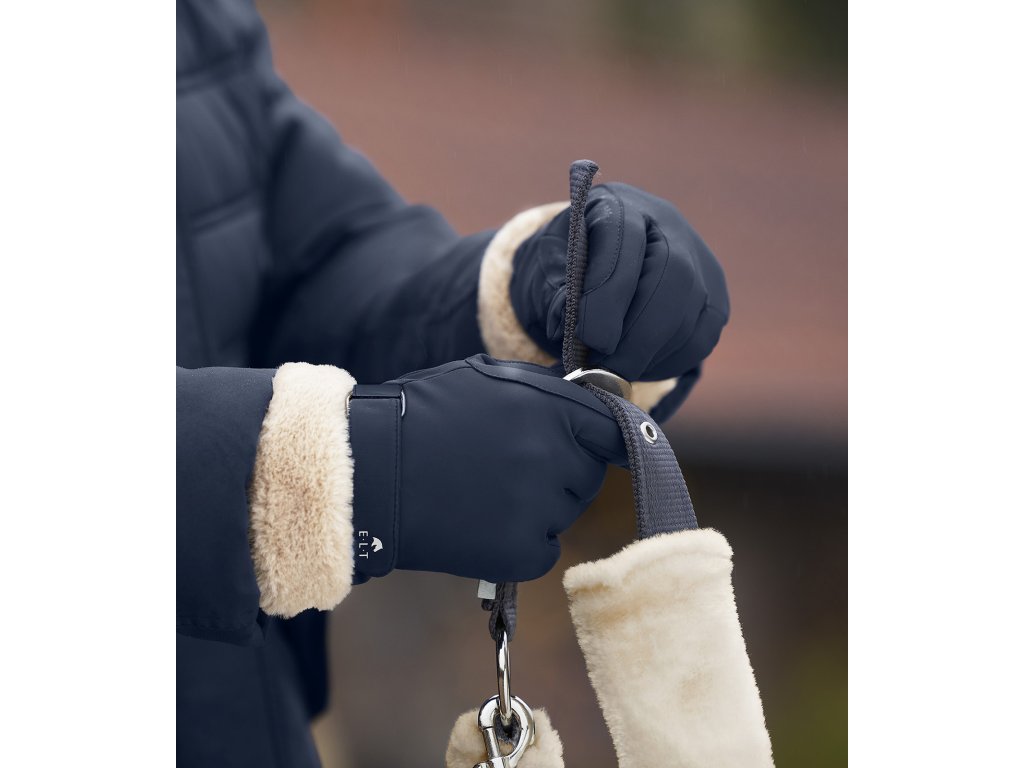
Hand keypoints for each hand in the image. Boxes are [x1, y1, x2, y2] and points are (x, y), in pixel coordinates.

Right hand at [349, 355, 625, 582]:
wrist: (369, 473)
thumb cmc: (422, 415)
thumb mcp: (488, 378)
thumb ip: (545, 391)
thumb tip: (591, 401)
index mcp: (549, 409)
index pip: (614, 430)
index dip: (605, 437)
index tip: (600, 444)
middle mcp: (552, 458)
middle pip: (588, 475)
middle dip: (562, 469)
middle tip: (509, 464)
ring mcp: (537, 509)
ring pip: (565, 512)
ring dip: (540, 506)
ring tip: (485, 491)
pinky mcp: (518, 554)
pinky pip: (545, 549)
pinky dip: (522, 542)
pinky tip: (482, 523)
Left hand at [509, 182, 728, 381]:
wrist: (590, 274)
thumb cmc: (561, 272)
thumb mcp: (543, 273)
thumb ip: (553, 293)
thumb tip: (568, 321)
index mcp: (617, 205)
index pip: (624, 238)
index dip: (610, 292)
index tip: (591, 339)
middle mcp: (667, 224)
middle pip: (673, 273)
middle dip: (638, 333)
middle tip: (605, 371)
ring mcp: (698, 258)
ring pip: (693, 308)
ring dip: (652, 352)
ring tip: (613, 373)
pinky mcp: (713, 296)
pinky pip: (702, 335)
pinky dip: (670, 361)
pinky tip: (638, 368)